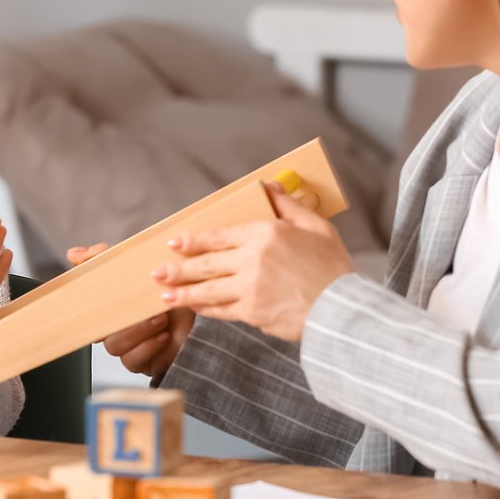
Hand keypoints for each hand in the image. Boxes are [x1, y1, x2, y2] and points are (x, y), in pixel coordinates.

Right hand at [66, 243, 194, 381]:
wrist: (203, 305)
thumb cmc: (171, 287)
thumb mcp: (140, 265)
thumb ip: (106, 258)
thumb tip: (73, 253)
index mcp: (111, 308)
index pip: (87, 311)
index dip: (84, 307)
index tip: (93, 298)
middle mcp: (117, 328)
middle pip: (98, 332)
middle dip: (120, 321)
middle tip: (141, 309)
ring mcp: (129, 347)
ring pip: (115, 347)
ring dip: (137, 332)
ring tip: (160, 320)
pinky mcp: (144, 363)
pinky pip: (133, 361)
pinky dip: (147, 348)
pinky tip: (163, 336)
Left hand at [152, 183, 353, 343]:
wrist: (342, 309)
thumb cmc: (333, 268)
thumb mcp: (316, 227)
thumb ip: (287, 206)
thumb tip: (268, 186)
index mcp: (266, 234)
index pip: (220, 235)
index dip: (193, 240)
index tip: (174, 242)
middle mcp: (253, 259)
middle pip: (207, 263)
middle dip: (178, 268)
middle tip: (157, 271)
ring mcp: (250, 288)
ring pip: (208, 289)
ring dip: (183, 292)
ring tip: (165, 294)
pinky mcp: (253, 313)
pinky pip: (222, 310)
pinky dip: (206, 309)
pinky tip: (195, 308)